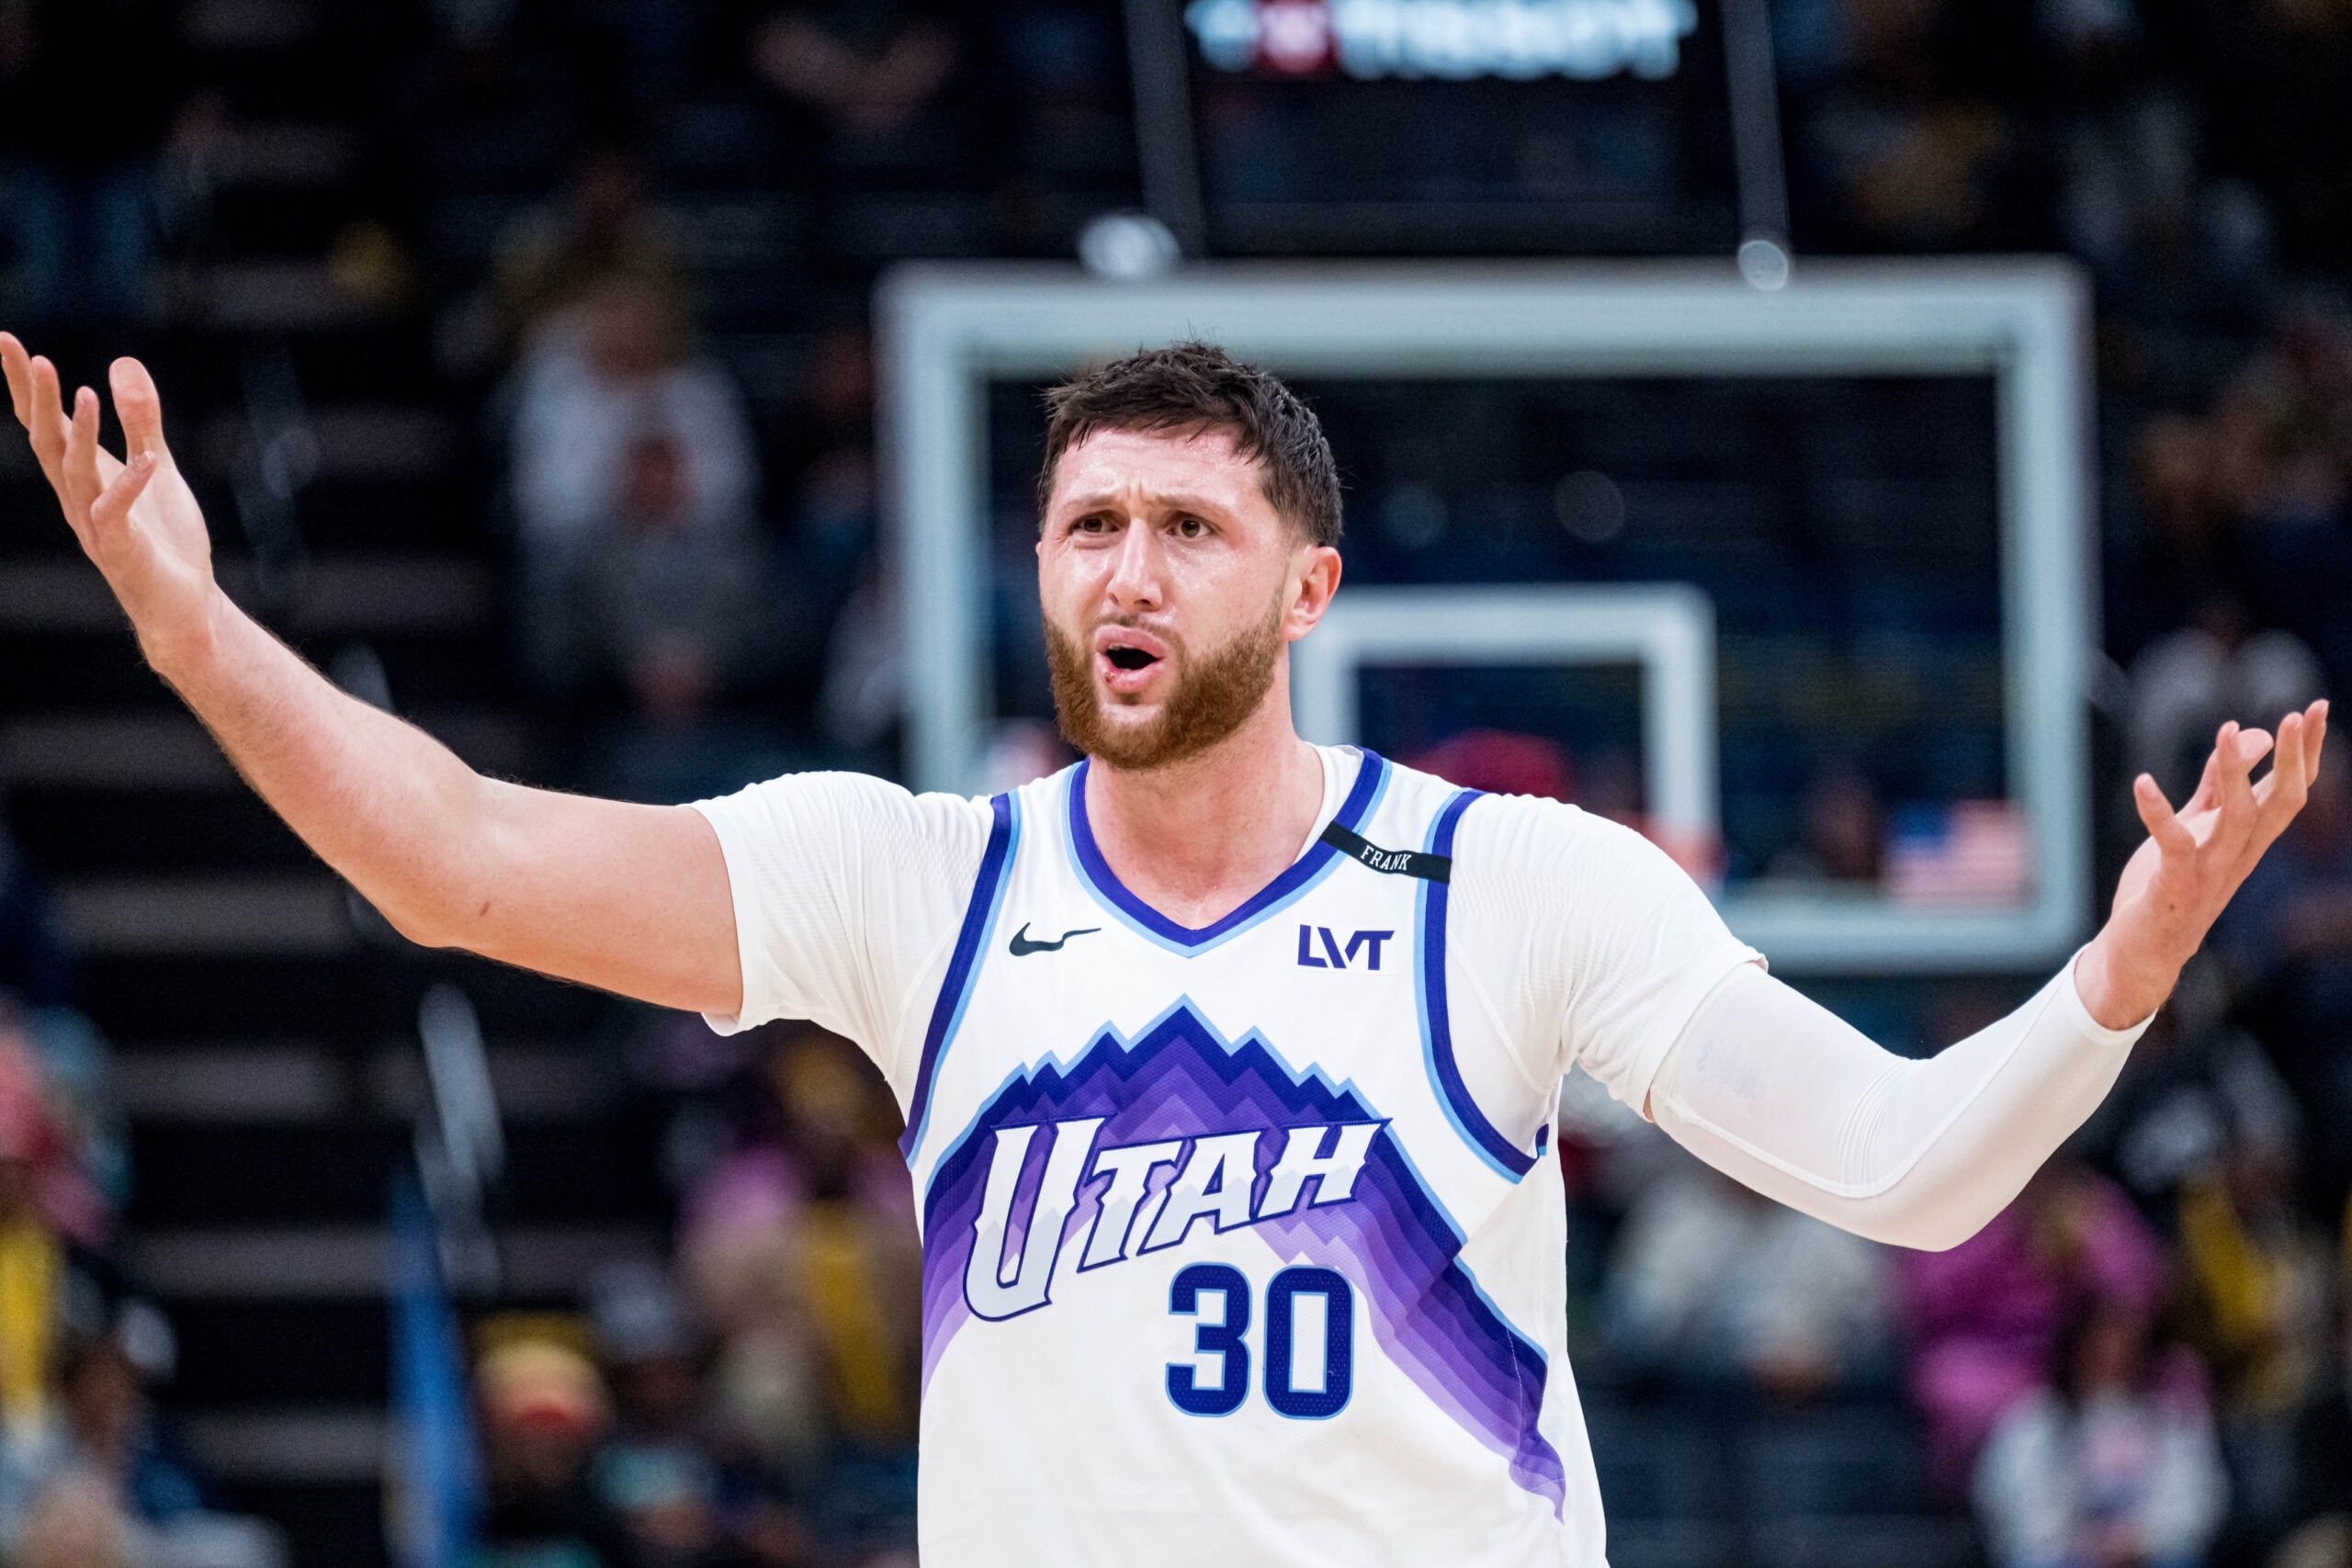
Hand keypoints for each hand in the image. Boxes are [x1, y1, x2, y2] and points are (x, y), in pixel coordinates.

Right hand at [1, 334, 222, 674]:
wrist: (182, 606)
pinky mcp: (124, 550)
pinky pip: (119, 512)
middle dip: (38, 400)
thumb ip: (140, 421)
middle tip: (32, 356)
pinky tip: (151, 459)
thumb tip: (121, 362)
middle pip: (48, 442)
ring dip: (79, 432)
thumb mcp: (158, 466)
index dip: (24, 385)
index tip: (8, 341)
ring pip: (76, 473)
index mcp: (83, 477)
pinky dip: (133, 484)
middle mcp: (78, 498)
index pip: (45, 424)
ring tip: (84, 389)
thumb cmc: (165, 539)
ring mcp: (96, 525)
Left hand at [2077, 702, 2330, 1027]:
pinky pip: (2173, 842)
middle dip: (2294, 758)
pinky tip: (2143, 781)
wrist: (2145, 951)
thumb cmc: (2171, 884)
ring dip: (2234, 771)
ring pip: (2238, 817)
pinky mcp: (2175, 885)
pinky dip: (2157, 811)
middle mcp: (2240, 854)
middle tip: (2299, 713)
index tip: (2318, 708)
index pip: (2290, 790)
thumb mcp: (2198, 825)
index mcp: (2249, 840)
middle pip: (2282, 803)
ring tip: (2226, 728)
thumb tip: (2252, 735)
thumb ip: (2218, 785)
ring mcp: (2210, 871)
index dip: (2307, 751)